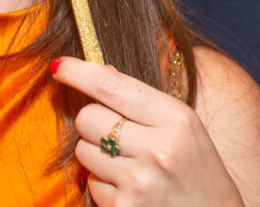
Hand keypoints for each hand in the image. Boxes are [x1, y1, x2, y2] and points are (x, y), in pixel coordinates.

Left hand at [52, 57, 243, 206]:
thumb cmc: (200, 176)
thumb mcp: (186, 130)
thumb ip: (144, 102)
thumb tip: (101, 72)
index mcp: (176, 120)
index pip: (110, 86)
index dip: (78, 72)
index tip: (59, 66)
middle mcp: (158, 149)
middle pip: (87, 117)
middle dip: (93, 124)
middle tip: (118, 138)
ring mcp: (140, 183)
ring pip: (83, 151)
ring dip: (98, 158)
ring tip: (132, 169)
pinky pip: (92, 185)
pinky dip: (105, 188)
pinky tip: (133, 193)